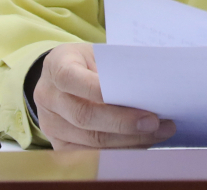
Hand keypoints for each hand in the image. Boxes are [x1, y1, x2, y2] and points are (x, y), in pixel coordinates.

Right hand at [32, 43, 175, 149]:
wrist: (63, 77)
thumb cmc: (88, 63)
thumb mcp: (97, 53)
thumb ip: (115, 68)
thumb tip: (148, 89)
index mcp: (56, 66)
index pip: (71, 79)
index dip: (99, 90)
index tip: (135, 96)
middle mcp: (48, 96)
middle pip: (84, 116)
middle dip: (123, 122)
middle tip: (155, 122)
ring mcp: (50, 124)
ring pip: (90, 140)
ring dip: (129, 140)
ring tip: (158, 132)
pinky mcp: (59, 145)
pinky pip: (92, 154)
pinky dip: (121, 149)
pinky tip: (143, 142)